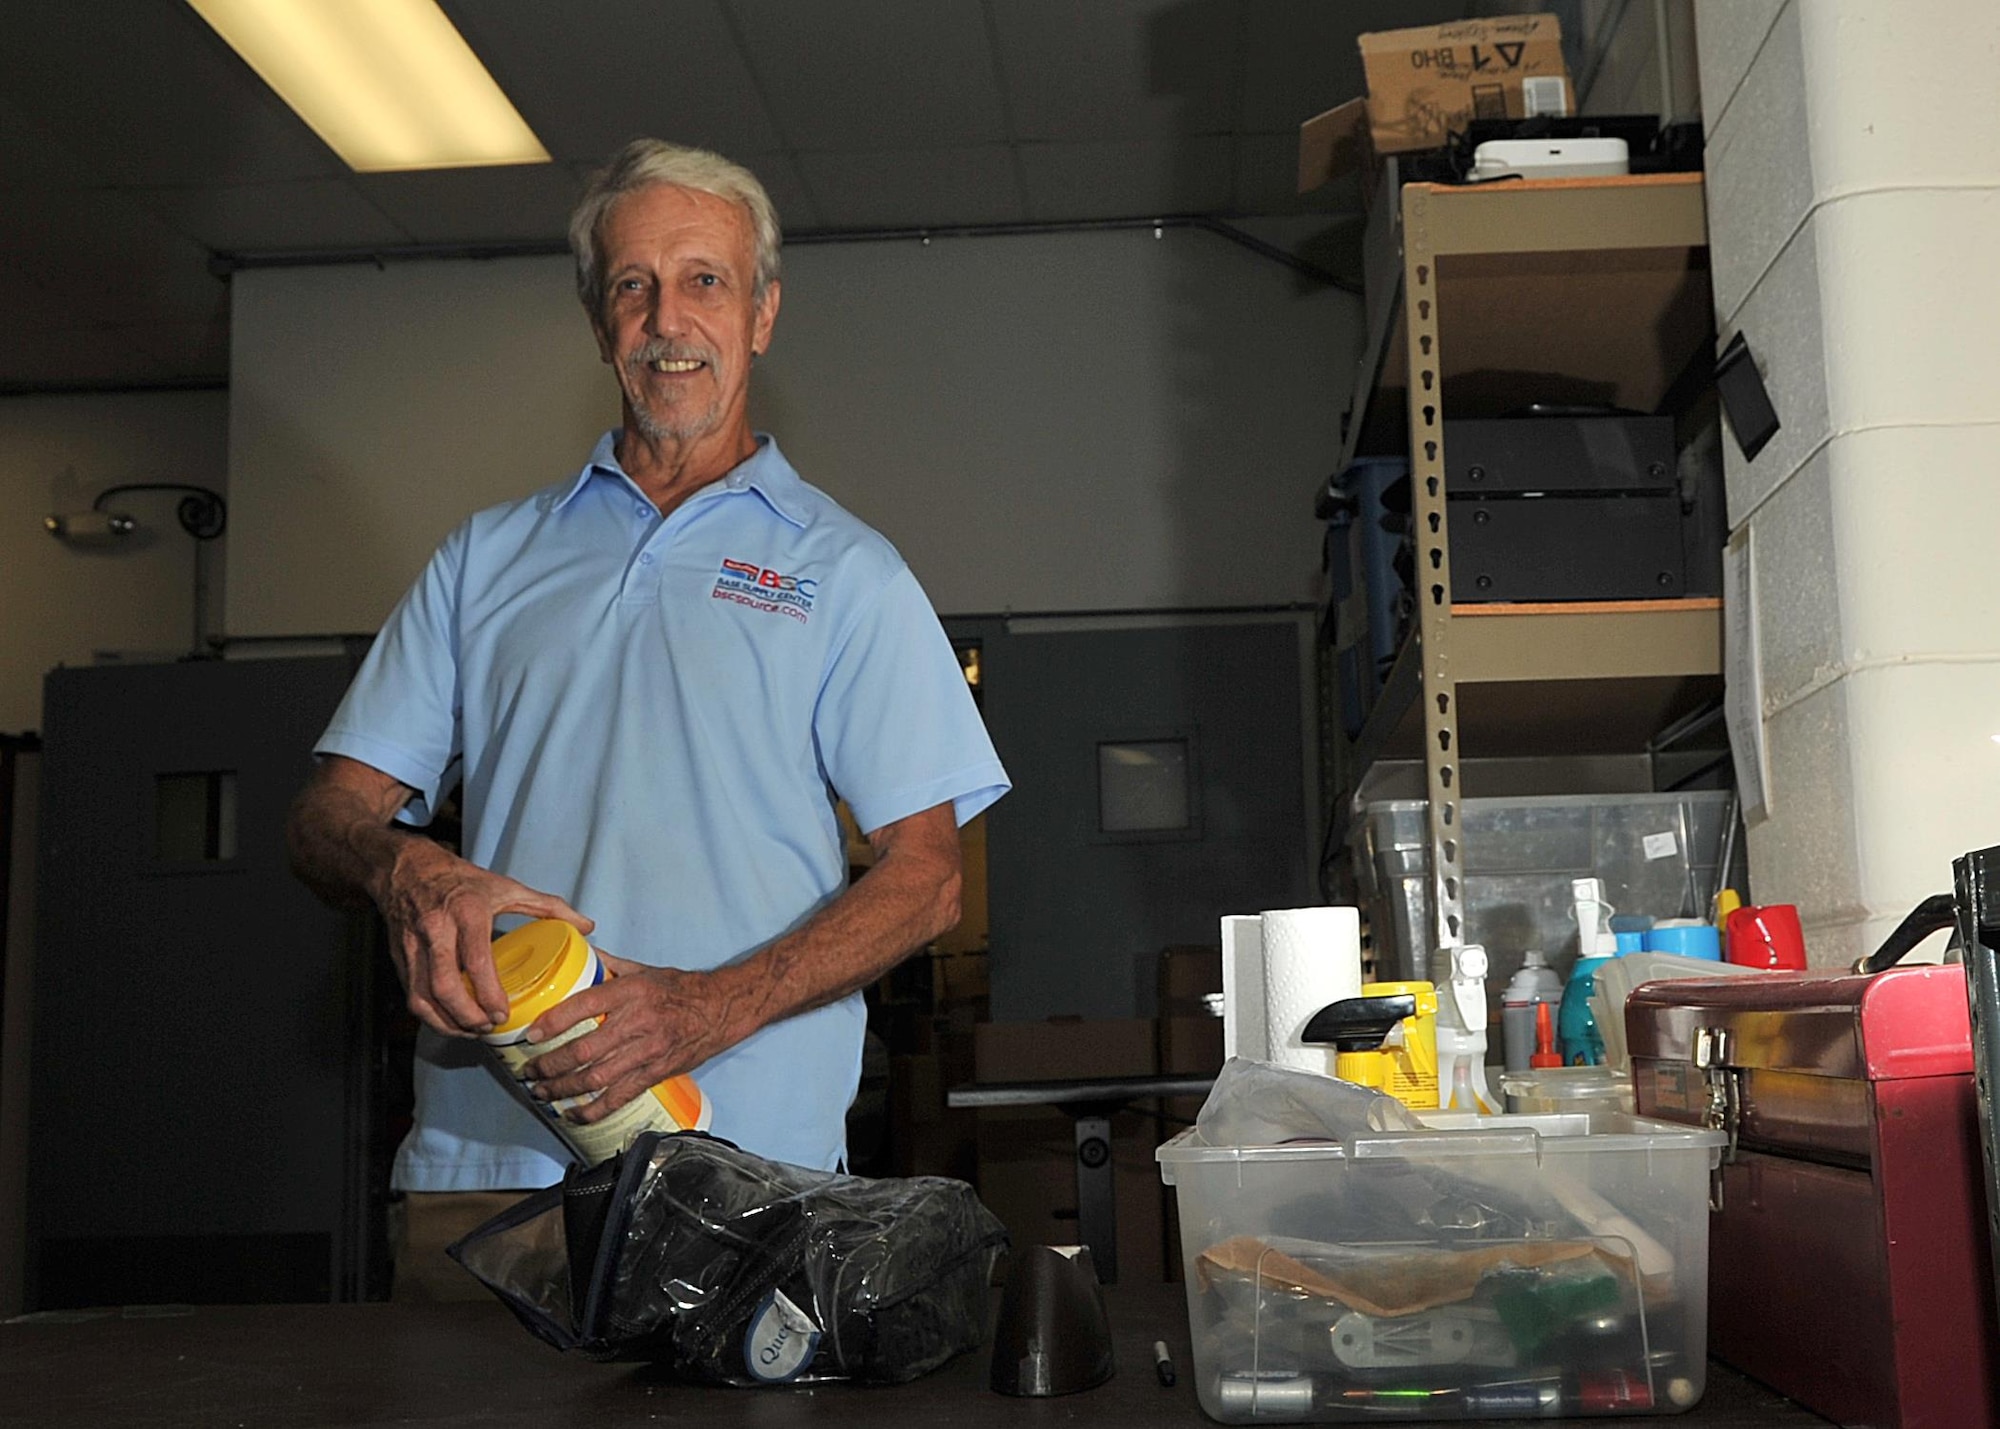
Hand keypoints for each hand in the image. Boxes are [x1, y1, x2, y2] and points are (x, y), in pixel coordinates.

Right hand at [379, 837, 593, 1037]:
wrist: (408, 870)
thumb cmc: (461, 880)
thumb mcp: (507, 887)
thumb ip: (548, 906)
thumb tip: (587, 926)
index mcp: (466, 911)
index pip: (475, 961)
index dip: (489, 994)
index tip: (503, 1013)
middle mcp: (436, 929)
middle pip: (444, 986)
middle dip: (467, 1016)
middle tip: (489, 1027)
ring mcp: (412, 945)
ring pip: (422, 996)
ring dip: (447, 1022)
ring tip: (472, 1030)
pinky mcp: (398, 957)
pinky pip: (411, 995)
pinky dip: (430, 1015)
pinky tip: (450, 1021)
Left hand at [520, 952, 738, 1119]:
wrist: (722, 1009)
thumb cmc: (681, 989)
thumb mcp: (644, 970)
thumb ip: (609, 965)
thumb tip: (577, 955)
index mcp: (631, 991)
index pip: (583, 1006)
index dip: (553, 1023)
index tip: (532, 1035)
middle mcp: (637, 1021)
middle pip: (583, 1049)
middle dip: (549, 1064)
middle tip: (528, 1070)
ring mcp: (647, 1051)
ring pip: (596, 1077)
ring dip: (563, 1088)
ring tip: (542, 1091)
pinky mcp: (656, 1072)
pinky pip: (619, 1096)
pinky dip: (593, 1109)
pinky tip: (573, 1113)